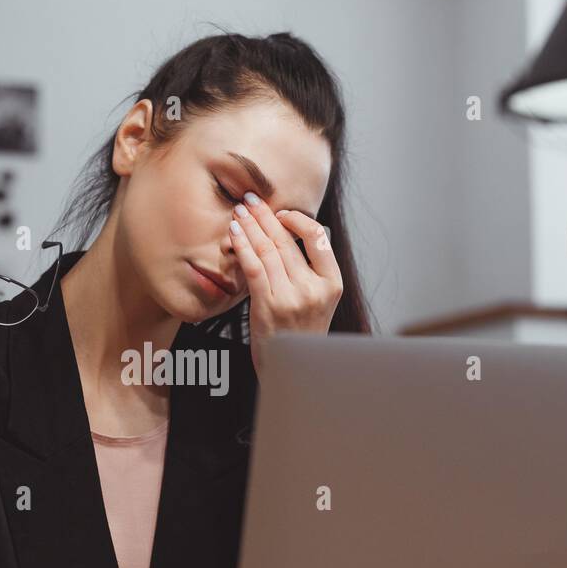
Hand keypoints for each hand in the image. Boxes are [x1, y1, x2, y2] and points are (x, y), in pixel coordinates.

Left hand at [227, 192, 343, 372]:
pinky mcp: (269, 306)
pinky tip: (234, 233)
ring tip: (239, 211)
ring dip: (251, 226)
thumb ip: (310, 271)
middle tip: (251, 199)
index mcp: (332, 284)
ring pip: (268, 250)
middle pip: (288, 241)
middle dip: (266, 215)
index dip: (298, 219)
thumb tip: (296, 233)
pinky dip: (242, 246)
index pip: (319, 237)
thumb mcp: (317, 302)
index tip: (281, 212)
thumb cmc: (299, 333)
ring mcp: (292, 298)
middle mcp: (315, 289)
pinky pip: (253, 267)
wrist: (292, 369)